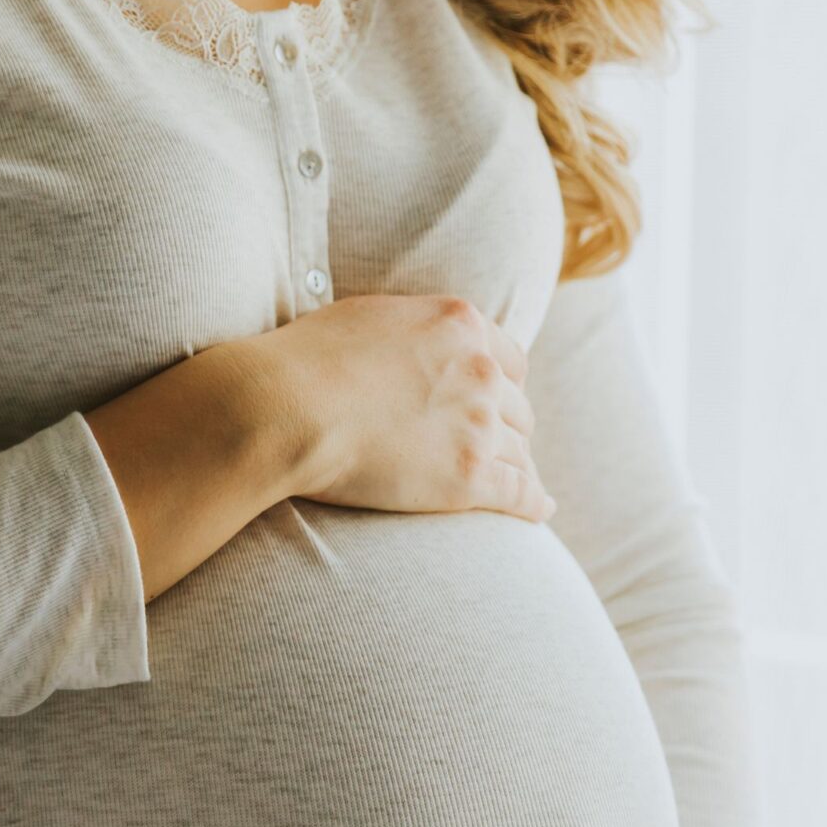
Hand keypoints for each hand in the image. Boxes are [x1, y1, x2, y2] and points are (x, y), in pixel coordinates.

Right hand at [234, 293, 552, 522]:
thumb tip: (417, 342)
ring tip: (518, 483)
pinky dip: (532, 503)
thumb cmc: (308, 360)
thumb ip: (413, 329)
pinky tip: (540, 510)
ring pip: (520, 451)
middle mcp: (481, 371)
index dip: (503, 384)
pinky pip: (519, 493)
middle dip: (508, 426)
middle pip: (517, 407)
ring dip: (518, 466)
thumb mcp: (373, 317)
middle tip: (494, 445)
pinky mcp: (468, 478)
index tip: (495, 402)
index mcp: (461, 325)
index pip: (509, 359)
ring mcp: (478, 425)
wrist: (286, 407)